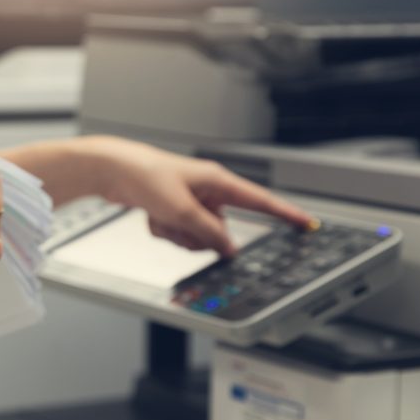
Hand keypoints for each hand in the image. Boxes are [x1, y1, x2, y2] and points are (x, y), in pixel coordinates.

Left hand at [99, 137, 311, 255]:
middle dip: (197, 235)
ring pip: (197, 237)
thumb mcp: (181, 210)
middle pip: (220, 231)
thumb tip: (229, 249)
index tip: (307, 225)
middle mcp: (208, 191)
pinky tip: (150, 215)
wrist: (111, 170)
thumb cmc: (145, 176)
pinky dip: (163, 230)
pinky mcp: (174, 210)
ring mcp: (191, 202)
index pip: (260, 201)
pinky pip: (177, 234)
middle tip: (176, 221)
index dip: (286, 214)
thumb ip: (208, 232)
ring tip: (159, 215)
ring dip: (177, 234)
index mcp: (218, 182)